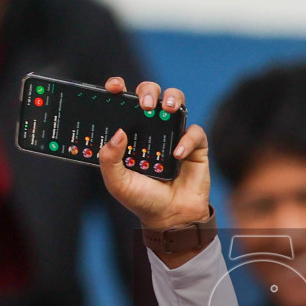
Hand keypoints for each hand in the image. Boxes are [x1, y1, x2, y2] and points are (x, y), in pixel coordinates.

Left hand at [97, 77, 210, 231]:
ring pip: (176, 101)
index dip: (118, 88)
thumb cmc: (142, 199)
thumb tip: (118, 133)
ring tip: (166, 109)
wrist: (170, 218)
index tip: (114, 87)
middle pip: (151, 94)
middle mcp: (152, 127)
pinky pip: (195, 132)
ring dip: (172, 98)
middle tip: (146, 104)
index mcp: (130, 131)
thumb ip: (109, 160)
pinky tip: (178, 155)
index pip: (124, 102)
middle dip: (148, 91)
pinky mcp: (195, 145)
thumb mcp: (118, 183)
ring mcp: (174, 134)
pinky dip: (187, 139)